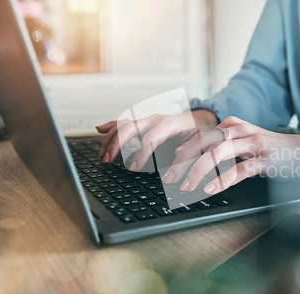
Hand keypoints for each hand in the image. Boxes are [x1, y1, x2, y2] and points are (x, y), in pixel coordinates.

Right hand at [96, 110, 217, 168]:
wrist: (200, 120)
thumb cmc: (200, 133)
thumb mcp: (200, 141)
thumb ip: (190, 148)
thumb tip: (176, 153)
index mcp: (171, 123)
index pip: (151, 138)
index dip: (141, 153)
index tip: (133, 168)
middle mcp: (156, 119)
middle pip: (131, 127)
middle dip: (117, 144)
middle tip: (109, 160)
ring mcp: (148, 120)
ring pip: (124, 124)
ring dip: (111, 138)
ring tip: (103, 155)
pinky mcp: (144, 123)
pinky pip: (124, 123)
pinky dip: (111, 126)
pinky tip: (99, 129)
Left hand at [162, 116, 299, 194]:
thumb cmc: (269, 151)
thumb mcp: (240, 146)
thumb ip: (218, 149)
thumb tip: (188, 162)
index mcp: (229, 125)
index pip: (197, 136)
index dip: (179, 152)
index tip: (165, 168)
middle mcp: (238, 129)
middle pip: (202, 142)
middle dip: (181, 161)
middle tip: (168, 178)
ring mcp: (252, 142)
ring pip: (217, 153)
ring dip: (198, 171)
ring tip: (186, 187)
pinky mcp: (264, 157)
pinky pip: (239, 169)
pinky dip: (222, 180)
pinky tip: (210, 189)